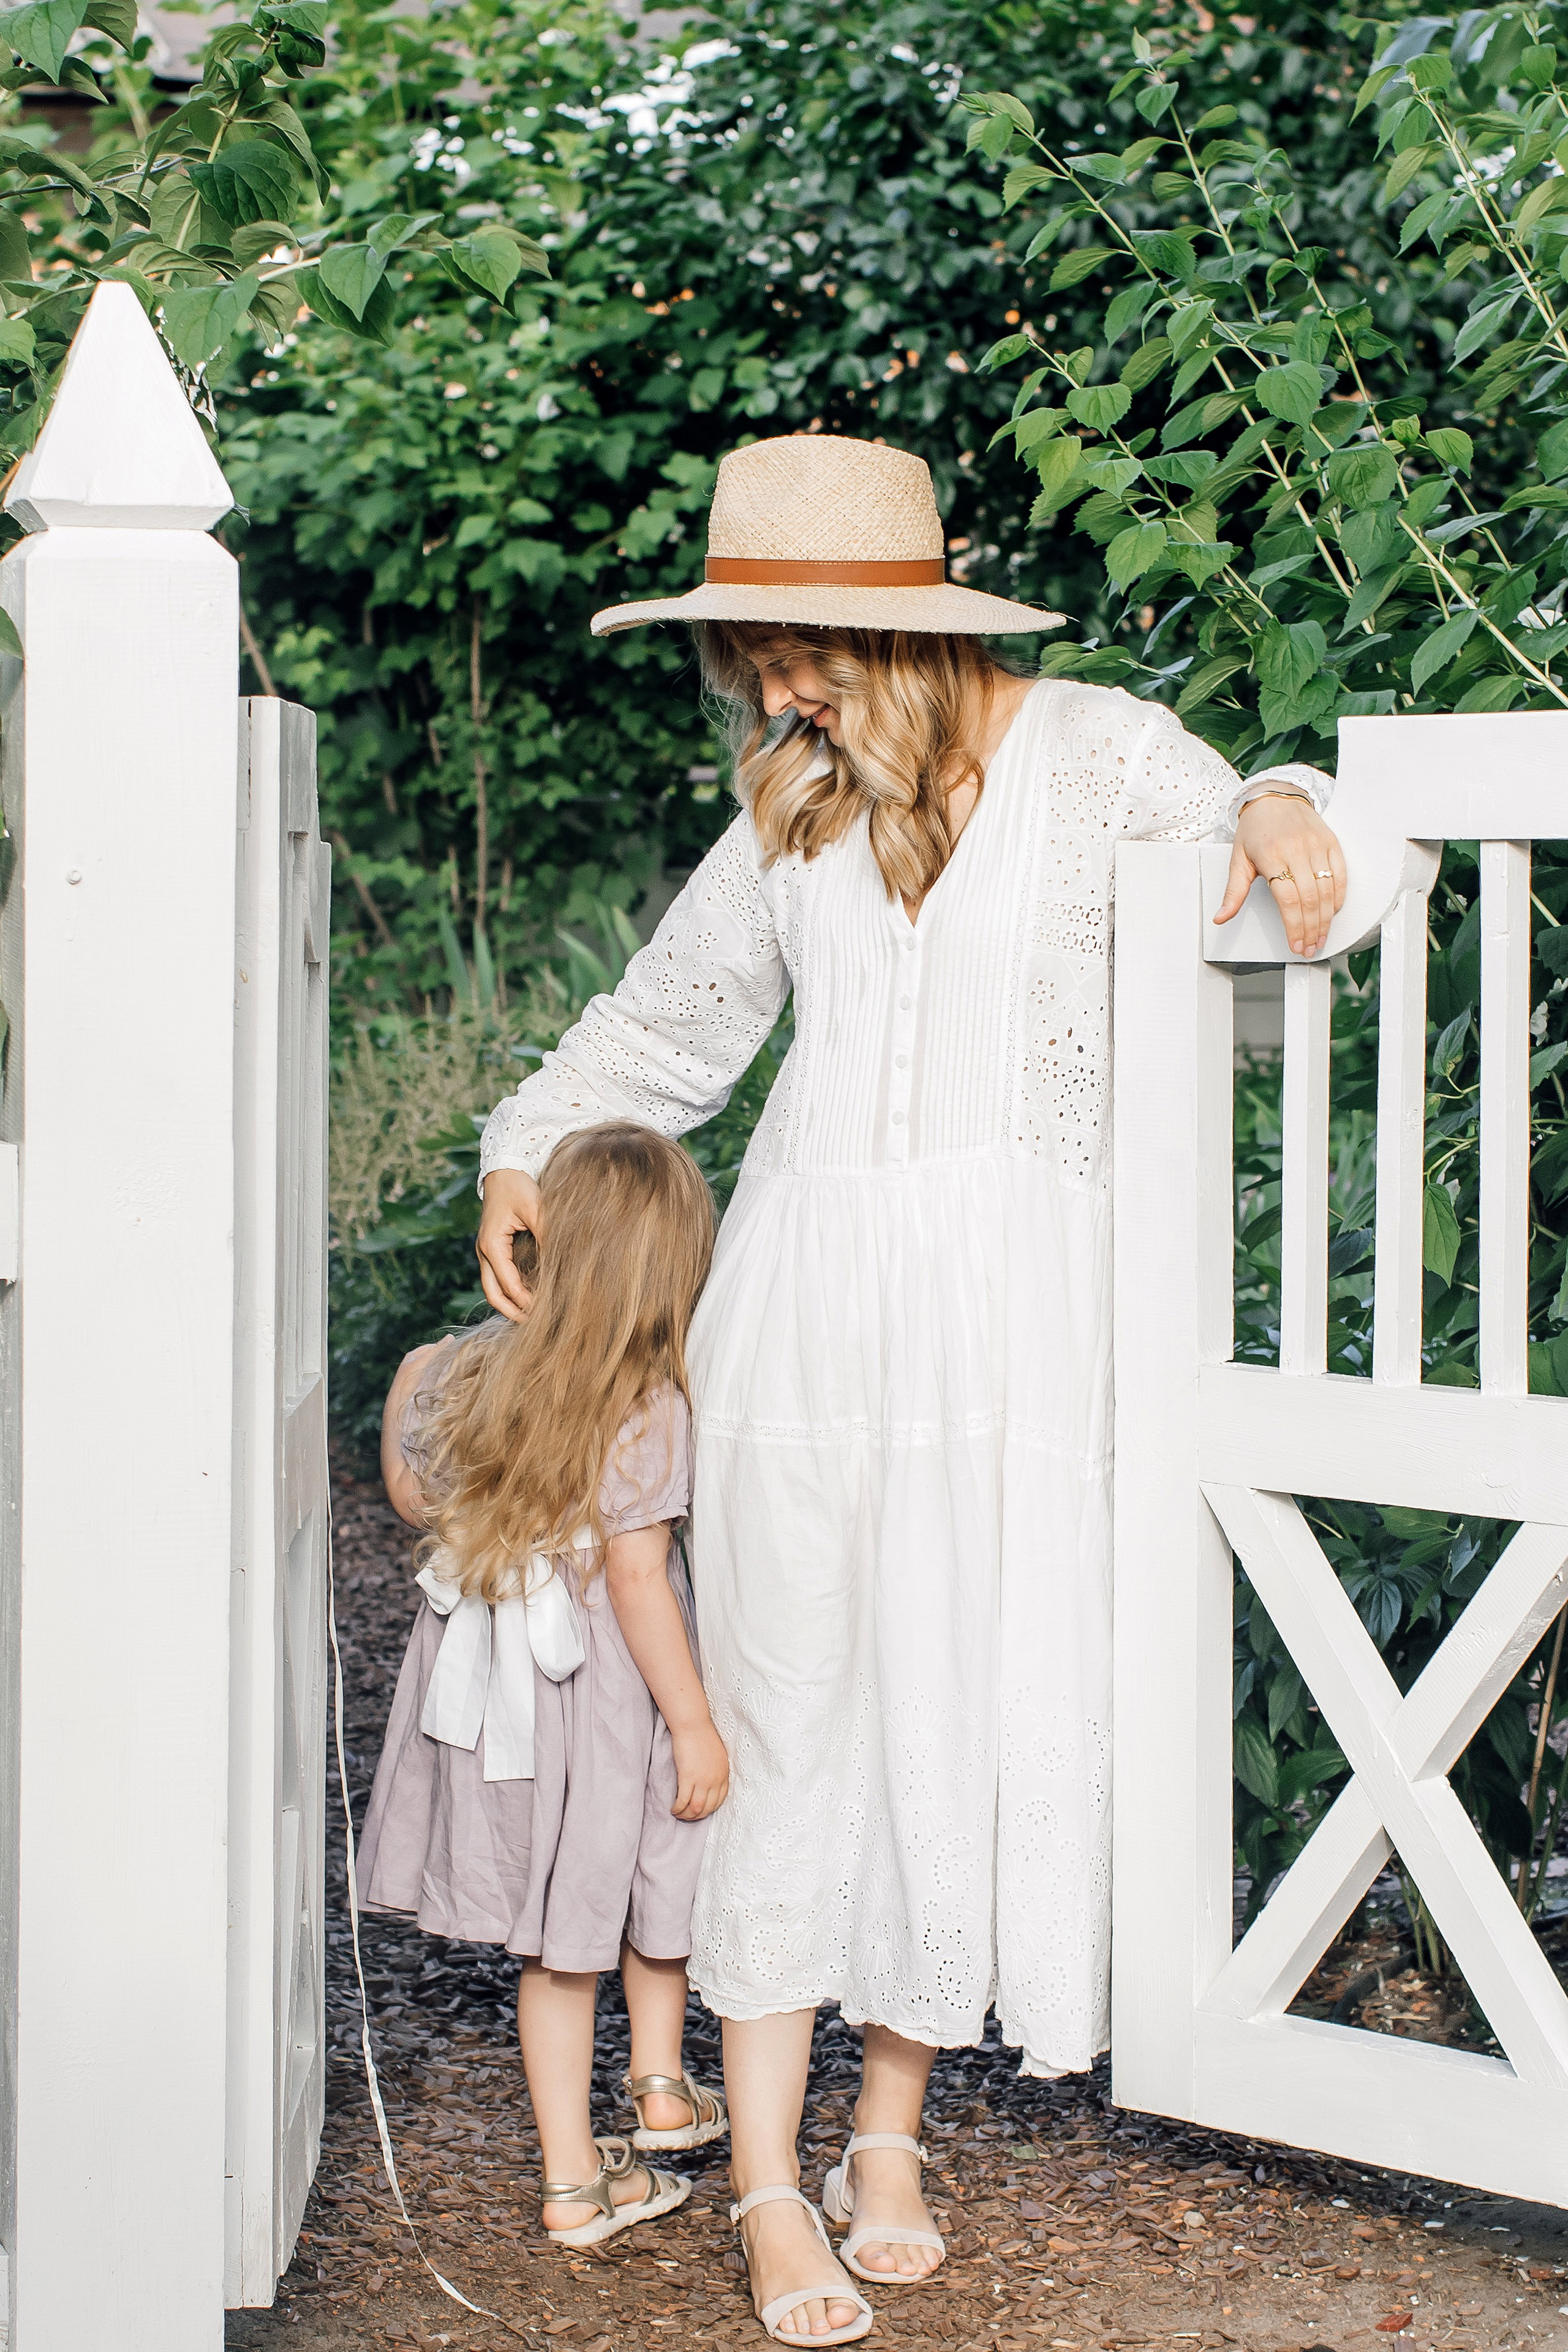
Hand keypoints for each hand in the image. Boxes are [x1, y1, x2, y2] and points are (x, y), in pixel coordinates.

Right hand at [477, 1167, 541, 1321]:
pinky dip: (511, 1291)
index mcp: (492, 1245)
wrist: (503, 1168)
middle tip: (536, 1326)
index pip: (508, 1284)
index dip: (527, 1302)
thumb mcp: (535, 1208)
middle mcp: (485, 1251)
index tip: (547, 1312)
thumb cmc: (518, 1186)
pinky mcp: (494, 1248)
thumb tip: (563, 1261)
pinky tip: (530, 1297)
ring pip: (493, 1288)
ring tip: (533, 1317)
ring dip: (511, 1304)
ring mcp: (487, 1251)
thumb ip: (547, 1233)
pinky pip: (498, 1278)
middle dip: (513, 1312)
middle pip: (493, 1294)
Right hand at [670, 1719, 729, 1820]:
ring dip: (686, 1815)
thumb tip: (708, 1780)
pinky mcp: (688, 1777)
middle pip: (707, 1807)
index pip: (720, 1800)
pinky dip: (678, 1808)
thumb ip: (715, 1769)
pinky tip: (673, 1809)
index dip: (709, 1809)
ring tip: (679, 1814)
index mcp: (723, 1774)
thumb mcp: (717, 1754)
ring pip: (695, 1808)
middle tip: (687, 1817)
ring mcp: (702, 1780)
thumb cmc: (702, 1735)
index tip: (700, 1811)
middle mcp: (715, 1779)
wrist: (693, 1724)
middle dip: (696, 1816)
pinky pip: (683, 1801)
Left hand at [1214, 792, 1346, 957]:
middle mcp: (1296, 849)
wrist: (1275, 796)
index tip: (1295, 945)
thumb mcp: (1238, 859)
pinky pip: (1341, 874)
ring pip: (1327, 890)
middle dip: (1311, 929)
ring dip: (1326, 919)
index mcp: (1271, 855)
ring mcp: (1316, 844)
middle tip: (1310, 947)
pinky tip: (1333, 912)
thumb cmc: (1255, 829)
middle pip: (1310, 899)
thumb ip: (1234, 891)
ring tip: (1320, 937)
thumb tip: (1221, 918)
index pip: (1288, 899)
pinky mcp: (1331, 842)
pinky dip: (1339, 896)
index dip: (1294, 926)